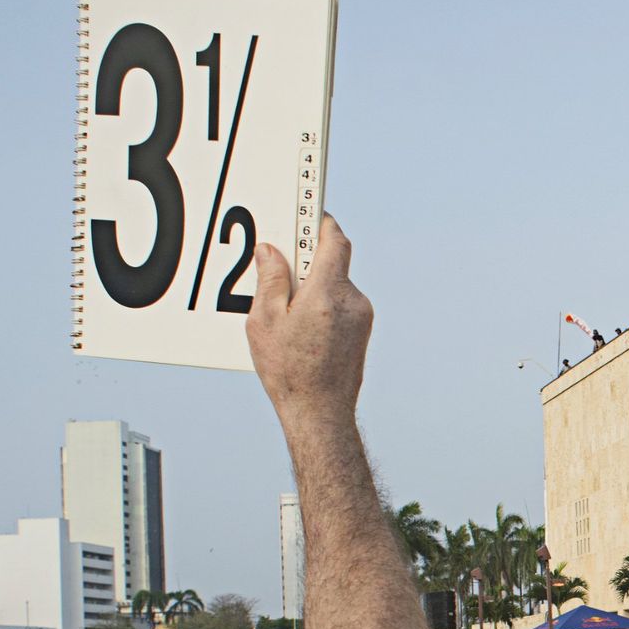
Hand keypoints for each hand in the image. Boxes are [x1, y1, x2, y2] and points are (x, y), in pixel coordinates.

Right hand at [246, 215, 370, 426]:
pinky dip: (321, 303)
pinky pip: (340, 304)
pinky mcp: (363, 332)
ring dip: (313, 284)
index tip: (307, 213)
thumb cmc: (289, 372)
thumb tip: (271, 250)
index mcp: (328, 293)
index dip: (321, 223)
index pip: (334, 241)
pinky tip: (300, 324)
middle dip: (306, 259)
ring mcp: (362, 317)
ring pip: (336, 284)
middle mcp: (352, 300)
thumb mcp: (265, 322)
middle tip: (280, 261)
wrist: (320, 415)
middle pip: (333, 262)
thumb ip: (270, 281)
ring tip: (285, 306)